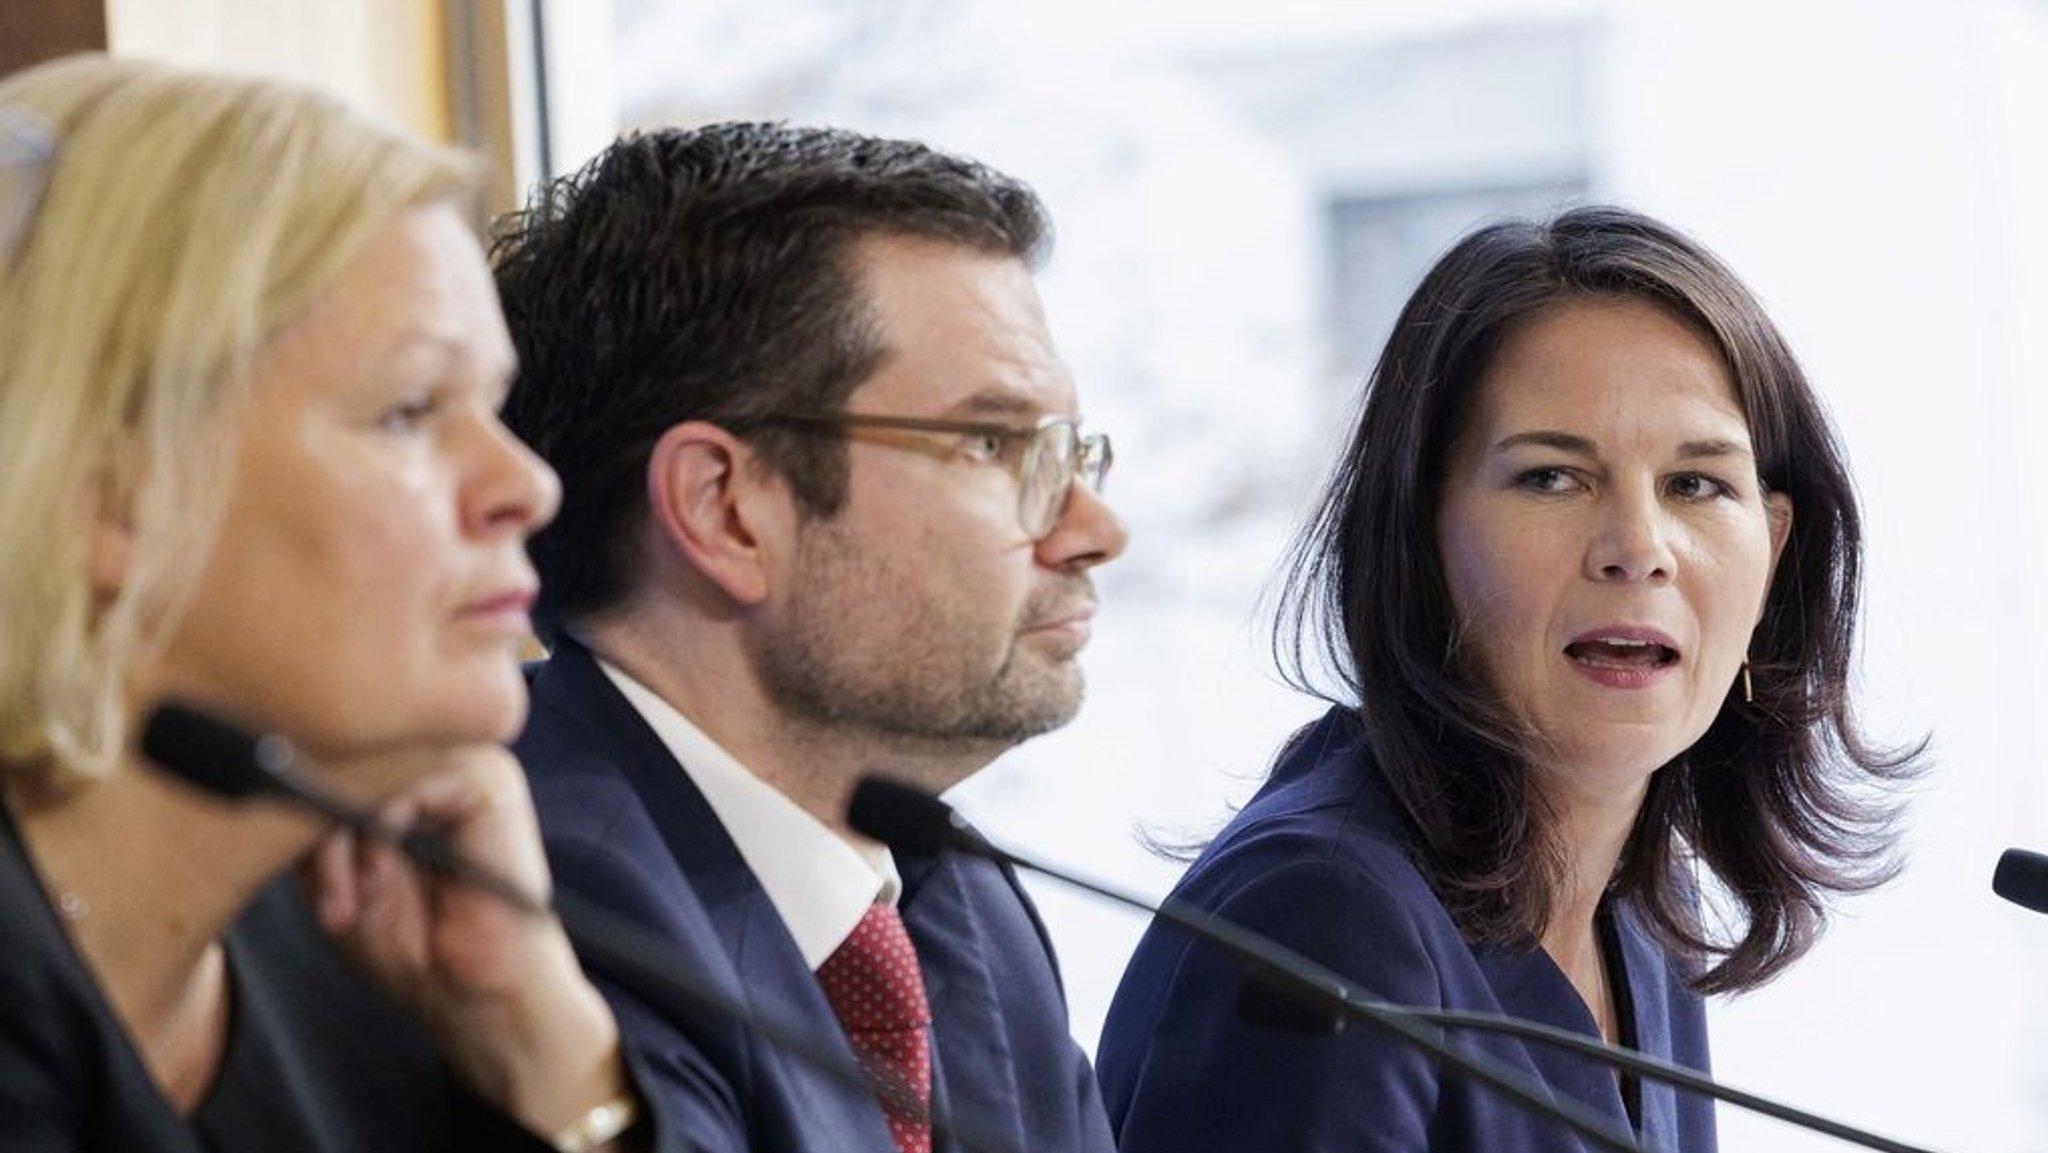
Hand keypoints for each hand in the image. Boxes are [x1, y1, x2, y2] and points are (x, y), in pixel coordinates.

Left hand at [301, 744, 630, 1139]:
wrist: (479, 995)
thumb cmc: (417, 946)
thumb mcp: (337, 880)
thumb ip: (313, 824)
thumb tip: (280, 773)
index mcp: (405, 779)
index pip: (328, 760)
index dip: (294, 813)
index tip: (300, 885)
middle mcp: (436, 761)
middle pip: (345, 758)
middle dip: (315, 830)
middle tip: (328, 900)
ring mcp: (467, 765)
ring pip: (367, 765)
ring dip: (341, 837)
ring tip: (352, 899)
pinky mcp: (490, 781)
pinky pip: (404, 777)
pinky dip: (375, 830)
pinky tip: (379, 879)